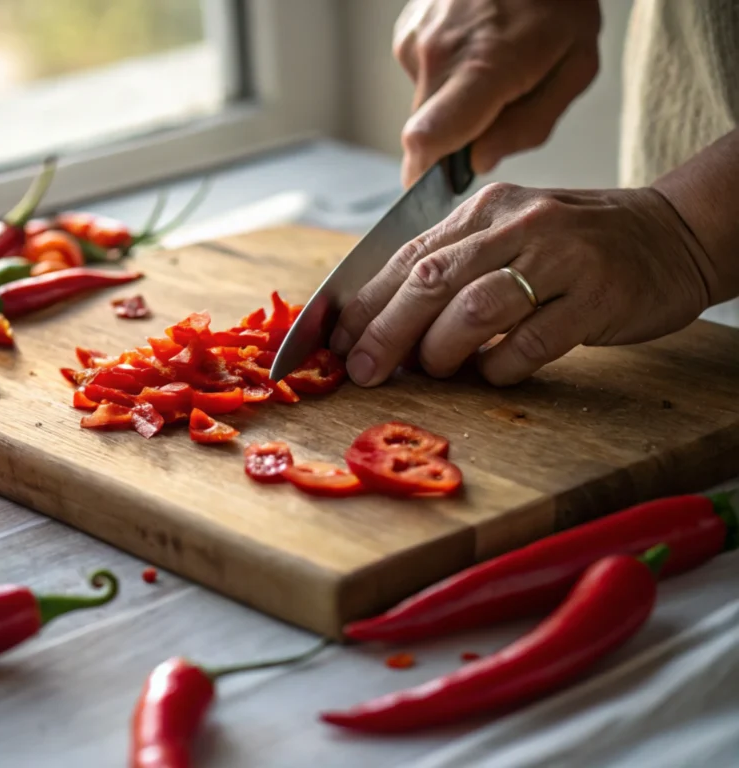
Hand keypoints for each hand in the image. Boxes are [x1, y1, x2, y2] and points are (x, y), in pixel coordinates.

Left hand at [329, 182, 711, 386]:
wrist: (675, 233)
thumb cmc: (576, 246)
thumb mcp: (508, 237)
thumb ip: (453, 270)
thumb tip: (384, 328)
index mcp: (484, 210)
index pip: (406, 256)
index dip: (363, 304)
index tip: (332, 343)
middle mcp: (517, 224)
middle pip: (430, 280)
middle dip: (384, 332)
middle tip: (361, 371)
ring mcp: (560, 257)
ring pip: (475, 307)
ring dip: (441, 350)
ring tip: (433, 371)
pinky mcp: (598, 295)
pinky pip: (533, 340)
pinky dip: (502, 366)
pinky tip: (493, 373)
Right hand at [394, 0, 601, 187]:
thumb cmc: (560, 2)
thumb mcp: (576, 66)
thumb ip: (530, 125)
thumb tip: (479, 161)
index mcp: (484, 66)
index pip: (428, 140)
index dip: (424, 175)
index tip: (435, 188)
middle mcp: (439, 52)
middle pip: (425, 133)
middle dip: (455, 138)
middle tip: (495, 109)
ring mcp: (416, 39)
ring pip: (424, 106)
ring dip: (453, 103)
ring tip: (489, 65)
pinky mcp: (405, 32)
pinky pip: (420, 77)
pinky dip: (445, 75)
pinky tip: (472, 47)